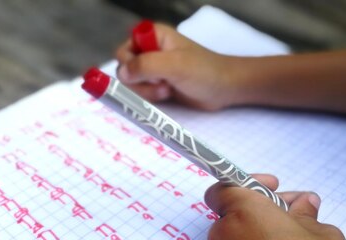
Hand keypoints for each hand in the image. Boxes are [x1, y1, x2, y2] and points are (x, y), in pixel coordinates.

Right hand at [115, 23, 246, 110]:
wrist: (224, 88)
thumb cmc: (204, 71)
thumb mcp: (174, 65)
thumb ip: (146, 65)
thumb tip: (122, 73)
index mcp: (152, 36)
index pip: (123, 50)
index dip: (129, 64)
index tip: (145, 73)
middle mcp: (149, 51)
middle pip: (125, 70)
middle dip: (140, 81)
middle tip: (161, 83)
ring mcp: (153, 69)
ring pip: (132, 85)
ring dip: (147, 91)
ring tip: (167, 89)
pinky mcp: (157, 85)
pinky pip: (142, 94)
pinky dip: (151, 97)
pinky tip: (168, 94)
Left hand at [204, 176, 345, 239]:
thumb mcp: (323, 234)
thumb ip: (306, 214)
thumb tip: (303, 204)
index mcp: (243, 213)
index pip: (223, 188)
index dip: (246, 183)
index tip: (274, 187)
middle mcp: (225, 237)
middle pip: (233, 212)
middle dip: (261, 209)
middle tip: (296, 214)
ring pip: (237, 237)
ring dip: (261, 232)